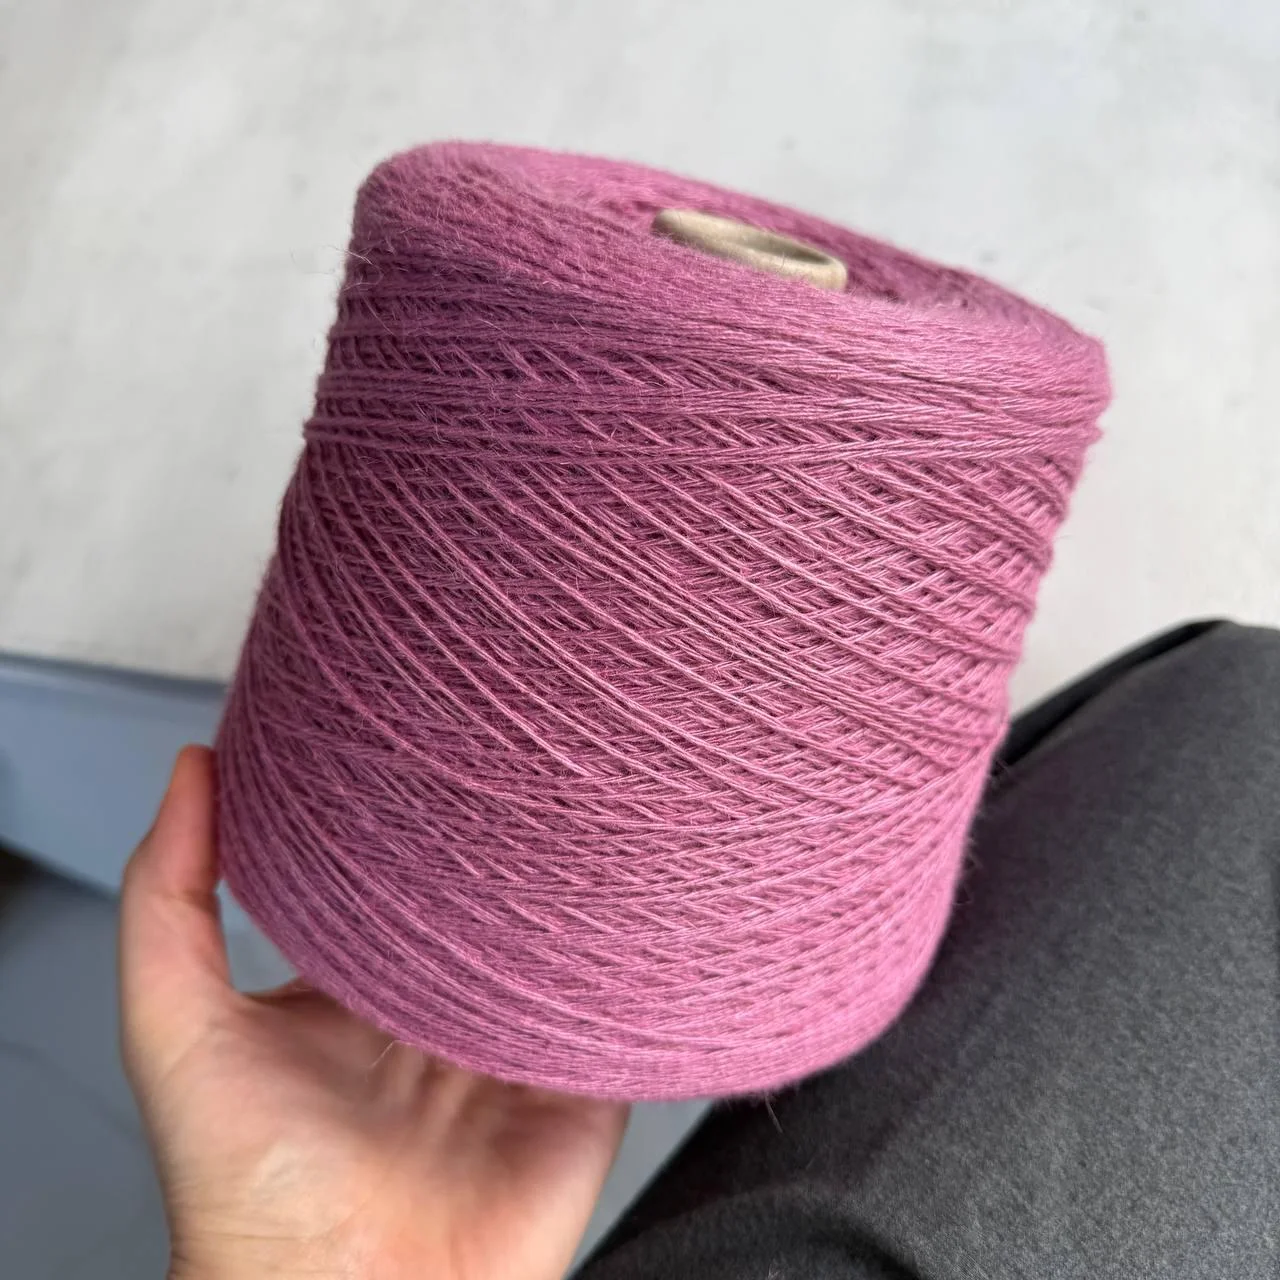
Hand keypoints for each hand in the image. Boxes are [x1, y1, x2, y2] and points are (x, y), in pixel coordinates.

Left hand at [120, 746, 627, 1279]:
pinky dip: (637, 965)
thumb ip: (168, 899)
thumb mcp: (178, 1027)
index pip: (404, 872)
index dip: (417, 809)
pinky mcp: (583, 1085)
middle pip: (492, 900)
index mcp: (366, 985)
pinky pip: (621, 1012)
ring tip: (605, 806)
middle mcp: (446, 1007)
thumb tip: (193, 768)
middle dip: (513, 839)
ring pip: (563, 940)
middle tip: (536, 755)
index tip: (437, 737)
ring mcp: (519, 1045)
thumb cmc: (250, 1191)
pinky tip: (646, 904)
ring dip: (582, 891)